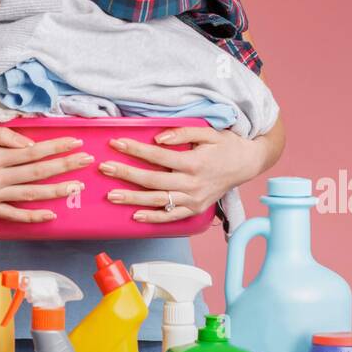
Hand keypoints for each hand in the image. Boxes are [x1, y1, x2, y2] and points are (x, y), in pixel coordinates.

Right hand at [0, 126, 92, 223]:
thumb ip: (5, 137)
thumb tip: (30, 145)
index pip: (34, 153)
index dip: (57, 147)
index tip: (76, 142)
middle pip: (38, 173)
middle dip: (66, 166)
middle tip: (87, 160)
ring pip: (31, 195)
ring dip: (56, 191)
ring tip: (77, 187)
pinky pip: (13, 215)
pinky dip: (32, 217)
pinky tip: (50, 215)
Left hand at [101, 126, 265, 224]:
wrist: (247, 164)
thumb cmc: (226, 145)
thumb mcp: (208, 132)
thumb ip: (183, 133)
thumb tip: (158, 139)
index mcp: (194, 162)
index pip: (157, 156)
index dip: (135, 150)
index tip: (116, 144)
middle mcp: (192, 184)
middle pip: (152, 180)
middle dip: (126, 173)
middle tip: (104, 168)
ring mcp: (193, 199)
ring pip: (157, 201)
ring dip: (132, 198)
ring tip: (111, 195)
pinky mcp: (195, 210)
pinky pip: (171, 217)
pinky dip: (153, 218)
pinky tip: (135, 216)